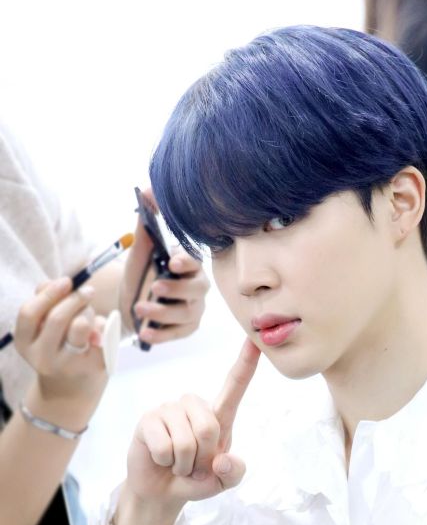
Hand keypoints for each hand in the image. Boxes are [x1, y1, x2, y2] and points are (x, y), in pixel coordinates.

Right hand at [14, 277, 107, 406]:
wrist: (70, 391)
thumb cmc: (56, 348)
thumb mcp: (42, 329)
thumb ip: (45, 303)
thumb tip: (57, 284)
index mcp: (24, 343)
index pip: (29, 313)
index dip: (48, 293)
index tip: (67, 280)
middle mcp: (43, 358)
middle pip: (58, 317)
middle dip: (75, 298)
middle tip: (87, 291)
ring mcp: (68, 366)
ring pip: (80, 325)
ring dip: (88, 312)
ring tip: (90, 314)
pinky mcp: (93, 368)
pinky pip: (102, 334)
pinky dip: (104, 325)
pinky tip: (100, 330)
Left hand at [121, 189, 208, 343]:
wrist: (130, 301)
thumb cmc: (141, 272)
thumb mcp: (140, 249)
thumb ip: (145, 222)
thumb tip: (148, 188)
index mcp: (188, 264)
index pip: (195, 261)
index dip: (186, 262)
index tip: (171, 262)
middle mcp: (197, 286)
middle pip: (197, 289)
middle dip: (177, 289)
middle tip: (155, 287)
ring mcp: (193, 309)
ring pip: (187, 313)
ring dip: (163, 313)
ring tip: (139, 310)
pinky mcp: (185, 329)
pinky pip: (178, 334)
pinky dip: (161, 335)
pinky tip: (144, 334)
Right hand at [123, 339, 260, 521]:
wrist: (163, 492)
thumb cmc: (197, 479)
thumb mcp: (224, 481)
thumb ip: (234, 473)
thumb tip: (221, 460)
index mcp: (219, 415)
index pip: (234, 385)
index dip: (246, 363)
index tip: (255, 339)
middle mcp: (194, 406)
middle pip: (209, 428)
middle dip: (203, 457)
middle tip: (194, 465)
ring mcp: (170, 409)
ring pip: (186, 441)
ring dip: (184, 463)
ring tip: (178, 463)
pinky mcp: (148, 419)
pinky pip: (164, 446)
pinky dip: (166, 462)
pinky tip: (161, 459)